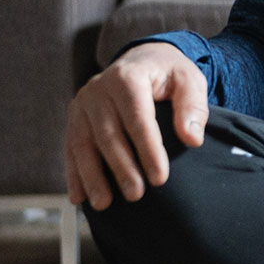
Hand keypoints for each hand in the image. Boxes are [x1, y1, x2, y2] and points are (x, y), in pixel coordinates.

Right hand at [64, 41, 208, 210]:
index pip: (137, 118)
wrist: (142, 60)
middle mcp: (98, 89)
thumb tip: (192, 139)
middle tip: (136, 195)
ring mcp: (82, 104)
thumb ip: (193, 106)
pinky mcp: (74, 118)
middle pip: (108, 134)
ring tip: (104, 204)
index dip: (148, 149)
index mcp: (127, 77)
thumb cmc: (168, 74)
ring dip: (92, 176)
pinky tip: (79, 198)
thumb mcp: (189, 79)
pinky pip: (71, 148)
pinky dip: (74, 174)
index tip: (160, 178)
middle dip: (121, 167)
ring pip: (84, 144)